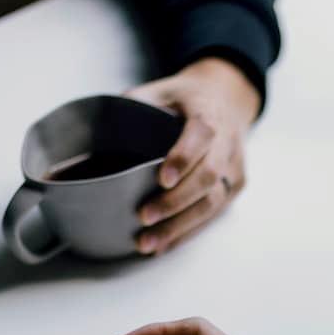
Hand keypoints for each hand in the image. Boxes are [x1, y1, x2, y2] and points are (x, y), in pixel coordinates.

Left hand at [125, 58, 260, 254]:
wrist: (227, 99)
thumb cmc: (187, 98)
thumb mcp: (162, 89)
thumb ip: (135, 103)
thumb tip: (98, 126)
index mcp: (208, 113)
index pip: (202, 135)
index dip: (183, 158)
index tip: (161, 179)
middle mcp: (227, 142)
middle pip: (208, 176)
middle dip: (175, 201)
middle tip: (144, 216)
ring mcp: (234, 167)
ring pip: (213, 202)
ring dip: (180, 226)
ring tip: (149, 242)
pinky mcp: (235, 186)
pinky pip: (213, 214)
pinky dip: (188, 232)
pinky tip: (165, 244)